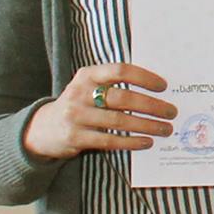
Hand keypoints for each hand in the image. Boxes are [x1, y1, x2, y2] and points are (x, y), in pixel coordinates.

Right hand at [23, 64, 175, 160]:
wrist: (42, 128)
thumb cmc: (77, 105)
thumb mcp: (88, 87)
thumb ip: (113, 85)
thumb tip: (155, 91)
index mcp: (86, 75)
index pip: (119, 70)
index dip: (144, 77)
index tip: (163, 86)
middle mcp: (80, 93)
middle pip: (123, 98)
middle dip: (152, 106)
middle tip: (171, 112)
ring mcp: (76, 116)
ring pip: (119, 121)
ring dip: (147, 126)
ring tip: (165, 129)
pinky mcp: (74, 137)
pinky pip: (109, 140)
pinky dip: (131, 142)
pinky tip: (146, 142)